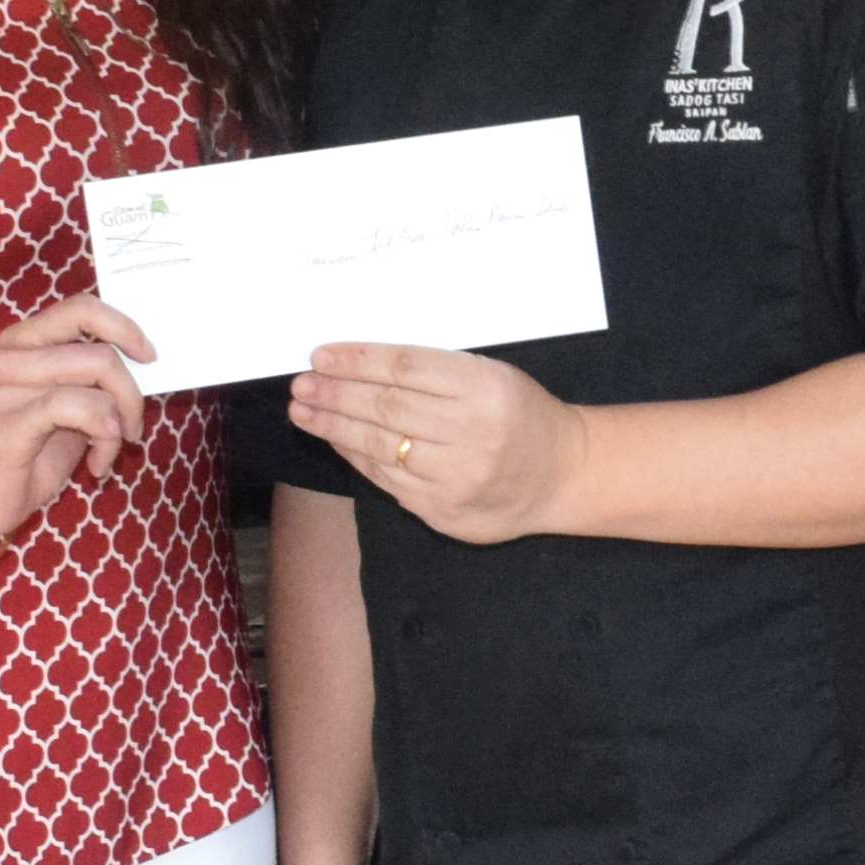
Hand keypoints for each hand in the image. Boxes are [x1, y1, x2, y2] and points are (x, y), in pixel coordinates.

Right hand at [0, 295, 154, 541]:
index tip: (149, 358)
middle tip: (131, 428)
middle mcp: (11, 355)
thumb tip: (146, 360)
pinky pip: (76, 408)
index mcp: (24, 340)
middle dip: (132, 395)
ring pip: (95, 378)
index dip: (125, 328)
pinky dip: (103, 436)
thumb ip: (95, 376)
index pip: (82, 308)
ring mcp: (6, 386)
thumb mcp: (70, 402)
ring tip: (109, 449)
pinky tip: (97, 463)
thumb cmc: (32, 449)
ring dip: (120, 421)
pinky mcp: (9, 422)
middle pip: (101, 353)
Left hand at [287, 343, 589, 544]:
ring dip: (334, 426)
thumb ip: (437, 372)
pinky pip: (387, 479)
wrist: (562, 475)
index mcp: (485, 388)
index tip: (321, 356)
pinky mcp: (443, 509)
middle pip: (386, 407)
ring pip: (379, 446)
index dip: (357, 361)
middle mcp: (471, 432)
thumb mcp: (493, 375)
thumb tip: (360, 365)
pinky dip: (356, 457)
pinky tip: (336, 439)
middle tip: (301, 384)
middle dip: (335, 394)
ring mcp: (456, 476)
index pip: (405, 369)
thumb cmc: (521, 415)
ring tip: (304, 410)